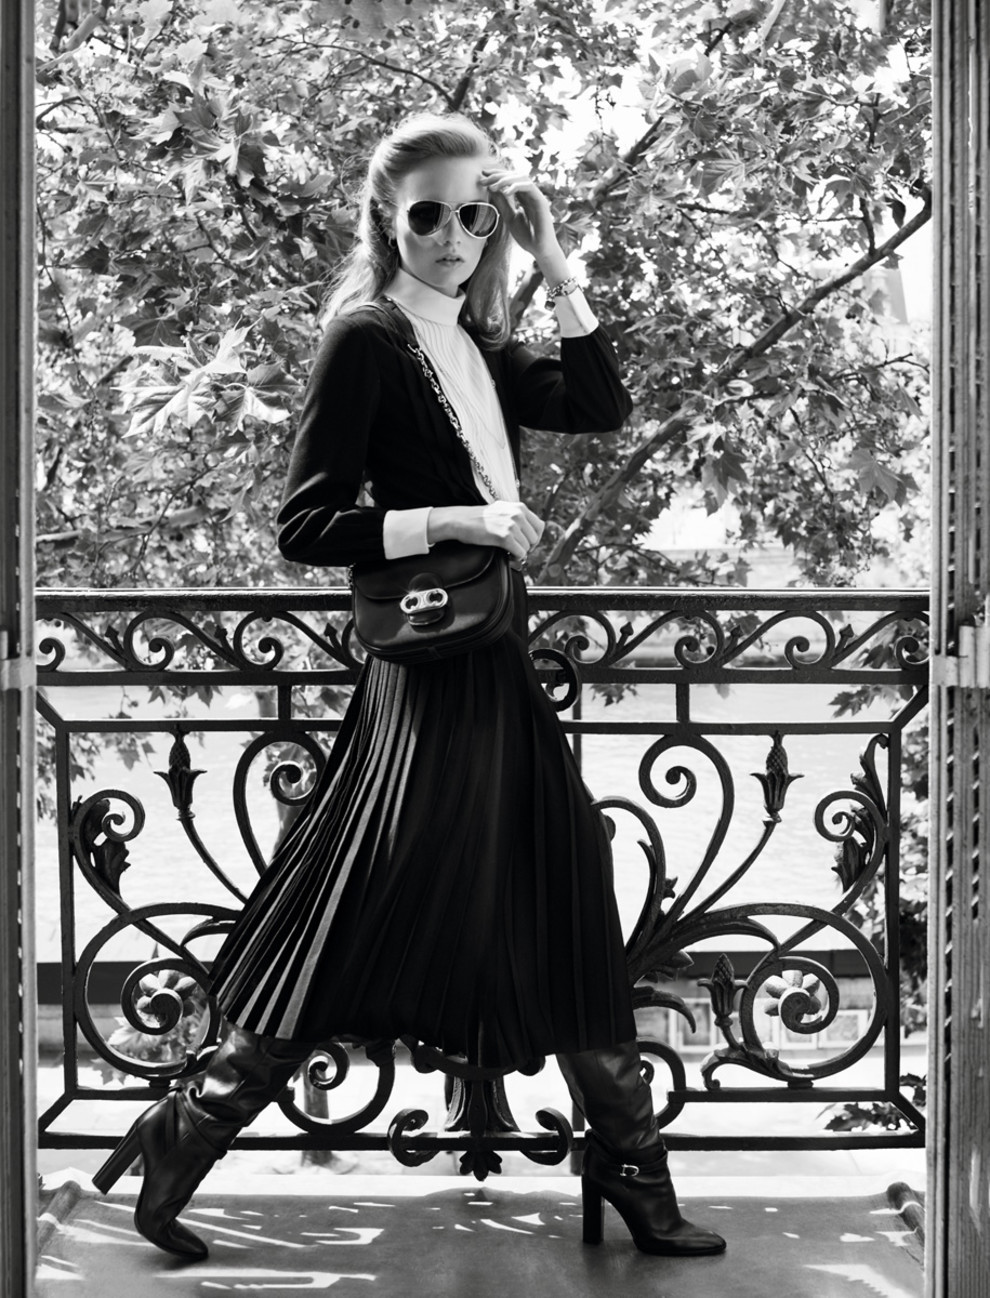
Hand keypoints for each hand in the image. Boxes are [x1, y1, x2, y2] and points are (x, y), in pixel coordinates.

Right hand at [427, 501, 544, 563]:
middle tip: (516, 549)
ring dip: (520, 552)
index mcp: (519, 507)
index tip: (527, 543)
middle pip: (535, 538)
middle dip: (527, 547)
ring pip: (528, 547)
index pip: (540, 526)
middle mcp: (518, 514)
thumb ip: (516, 516)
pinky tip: (508, 555)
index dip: (535, 538)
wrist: (460, 520)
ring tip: (509, 551)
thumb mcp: (502, 510)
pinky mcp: (504, 536)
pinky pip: (520, 552)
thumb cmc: (478, 518)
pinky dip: (515, 557)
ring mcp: (511, 525)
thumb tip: (530, 531)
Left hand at [481, 167, 564, 266]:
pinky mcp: (541, 201)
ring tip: (492, 186)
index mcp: (523, 197)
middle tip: (484, 178)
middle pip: (514, 176)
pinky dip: (516, 186)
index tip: (482, 176)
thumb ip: (502, 203)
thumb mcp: (509, 217)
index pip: (510, 180)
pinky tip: (505, 192)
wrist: (539, 249)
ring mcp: (536, 196)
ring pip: (521, 178)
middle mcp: (530, 194)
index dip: (496, 176)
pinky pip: (528, 187)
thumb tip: (491, 189)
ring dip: (505, 179)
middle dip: (498, 175)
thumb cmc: (527, 236)